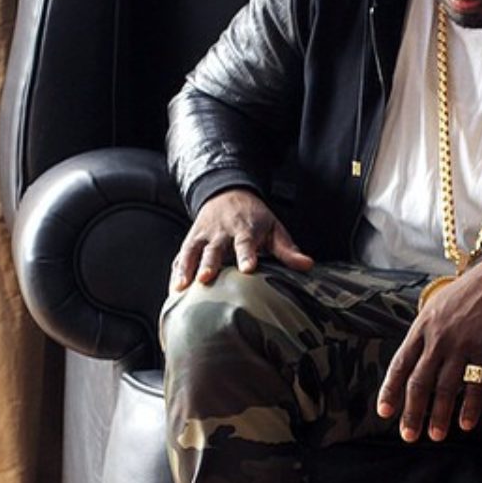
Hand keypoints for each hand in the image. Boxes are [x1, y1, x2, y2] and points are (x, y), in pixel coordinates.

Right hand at [171, 188, 313, 289]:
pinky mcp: (191, 241)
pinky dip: (176, 271)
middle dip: (210, 263)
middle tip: (206, 278)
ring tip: (181, 287)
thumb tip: (308, 265)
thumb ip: (288, 250)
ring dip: (186, 268)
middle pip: (214, 249)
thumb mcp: (274, 229)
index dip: (246, 255)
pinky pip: (181, 257)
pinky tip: (173, 289)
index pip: (245, 243)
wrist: (227, 193)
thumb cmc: (255, 218)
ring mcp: (203, 237)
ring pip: (192, 252)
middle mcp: (221, 233)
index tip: (248, 268)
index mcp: (244, 229)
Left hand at [377, 259, 481, 442]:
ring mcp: (461, 345)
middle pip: (419, 382)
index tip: (384, 412)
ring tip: (436, 435)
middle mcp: (437, 338)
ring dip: (439, 415)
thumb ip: (424, 335)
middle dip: (412, 412)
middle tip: (408, 436)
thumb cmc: (467, 295)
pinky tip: (465, 424)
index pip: (400, 364)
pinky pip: (475, 385)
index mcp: (422, 328)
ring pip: (445, 388)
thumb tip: (413, 362)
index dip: (390, 390)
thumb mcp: (437, 308)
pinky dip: (470, 407)